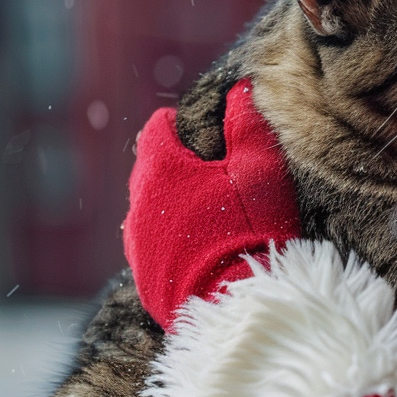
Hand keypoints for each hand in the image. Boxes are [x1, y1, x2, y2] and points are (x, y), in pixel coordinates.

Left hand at [123, 80, 301, 328]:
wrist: (237, 306)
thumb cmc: (251, 229)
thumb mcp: (260, 165)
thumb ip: (246, 121)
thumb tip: (238, 89)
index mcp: (160, 169)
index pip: (157, 128)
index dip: (186, 126)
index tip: (214, 139)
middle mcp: (137, 205)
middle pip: (152, 169)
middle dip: (181, 167)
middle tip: (223, 179)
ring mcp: (136, 246)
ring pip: (151, 210)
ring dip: (177, 207)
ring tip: (217, 220)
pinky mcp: (145, 280)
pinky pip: (155, 248)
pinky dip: (176, 243)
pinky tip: (209, 252)